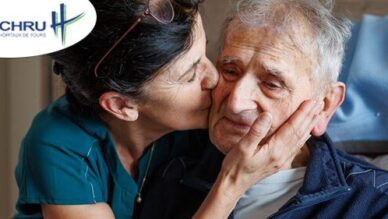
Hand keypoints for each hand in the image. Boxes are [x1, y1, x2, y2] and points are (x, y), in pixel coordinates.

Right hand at [193, 100, 322, 218]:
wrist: (234, 184)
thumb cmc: (235, 165)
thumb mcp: (242, 146)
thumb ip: (256, 130)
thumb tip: (268, 115)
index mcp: (274, 150)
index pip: (292, 128)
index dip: (302, 114)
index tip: (311, 101)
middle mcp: (282, 155)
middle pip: (300, 133)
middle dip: (310, 117)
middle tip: (320, 103)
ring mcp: (282, 160)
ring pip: (300, 140)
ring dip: (309, 126)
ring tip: (317, 114)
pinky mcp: (280, 162)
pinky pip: (296, 147)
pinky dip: (303, 137)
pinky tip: (306, 133)